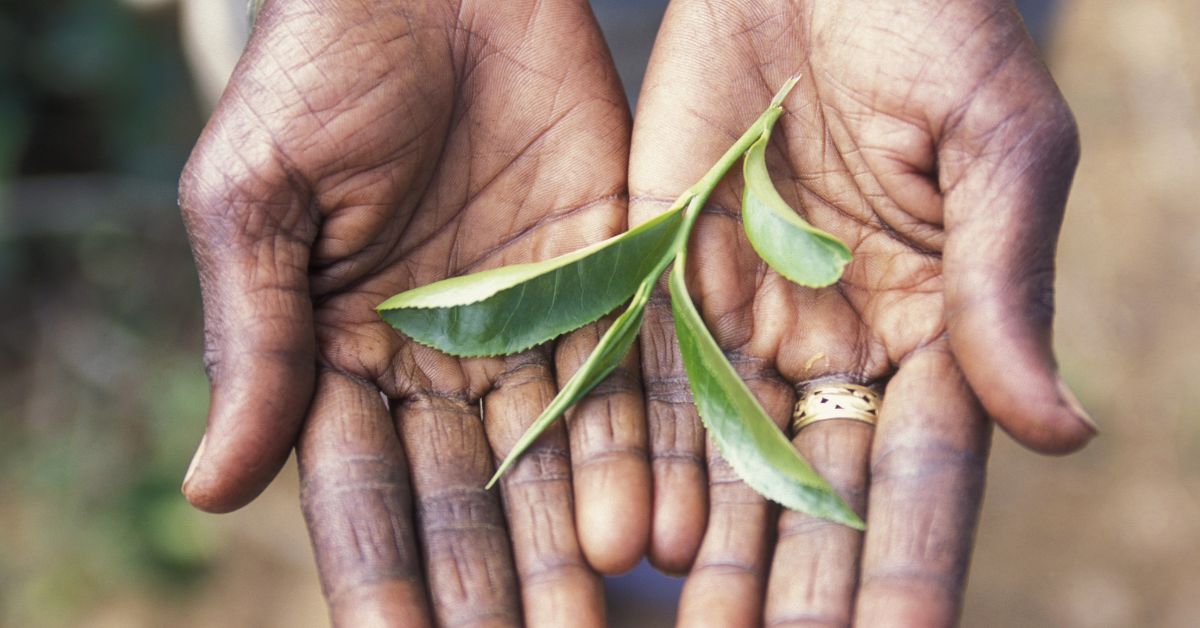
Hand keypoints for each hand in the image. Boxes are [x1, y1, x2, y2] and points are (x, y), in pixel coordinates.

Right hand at [178, 0, 649, 623]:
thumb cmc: (320, 68)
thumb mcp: (256, 201)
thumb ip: (252, 343)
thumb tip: (213, 491)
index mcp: (340, 349)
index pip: (360, 493)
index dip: (379, 580)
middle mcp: (440, 354)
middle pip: (467, 498)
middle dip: (490, 590)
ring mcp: (530, 318)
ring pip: (554, 457)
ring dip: (570, 546)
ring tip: (588, 624)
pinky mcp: (610, 270)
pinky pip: (627, 374)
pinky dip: (638, 451)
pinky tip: (648, 529)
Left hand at [628, 0, 1090, 623]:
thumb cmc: (934, 24)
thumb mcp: (995, 147)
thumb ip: (1011, 288)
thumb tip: (1064, 436)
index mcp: (934, 327)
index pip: (922, 479)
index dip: (910, 574)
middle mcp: (835, 341)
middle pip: (811, 493)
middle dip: (789, 588)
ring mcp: (744, 313)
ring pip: (723, 459)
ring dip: (707, 549)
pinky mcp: (661, 269)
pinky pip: (648, 378)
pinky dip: (639, 457)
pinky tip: (629, 534)